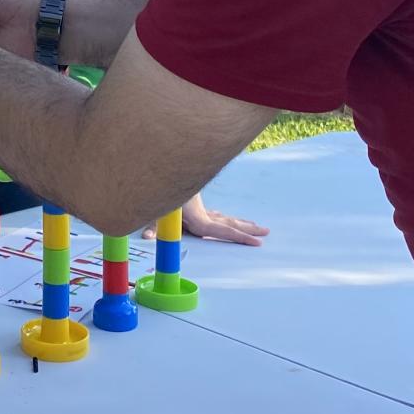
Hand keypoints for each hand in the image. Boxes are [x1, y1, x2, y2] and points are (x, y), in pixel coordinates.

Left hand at [142, 194, 268, 245]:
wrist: (164, 170)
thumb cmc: (159, 195)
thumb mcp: (157, 212)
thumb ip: (154, 226)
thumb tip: (147, 236)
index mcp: (198, 220)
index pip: (225, 231)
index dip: (242, 238)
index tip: (259, 243)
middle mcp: (203, 215)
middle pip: (231, 223)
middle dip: (248, 229)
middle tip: (267, 232)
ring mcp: (201, 210)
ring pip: (225, 217)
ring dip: (240, 222)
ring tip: (255, 225)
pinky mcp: (194, 206)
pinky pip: (214, 214)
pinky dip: (223, 218)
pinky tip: (227, 218)